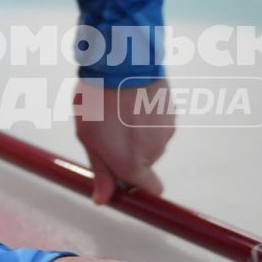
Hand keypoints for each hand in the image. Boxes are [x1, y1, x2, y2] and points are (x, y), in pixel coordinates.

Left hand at [75, 78, 173, 205]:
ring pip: (152, 140)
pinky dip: (148, 116)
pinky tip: (132, 99)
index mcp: (133, 164)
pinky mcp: (172, 111)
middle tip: (108, 128)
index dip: (140, 185)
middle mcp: (155, 152)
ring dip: (139, 131)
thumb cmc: (97, 101)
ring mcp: (166, 131)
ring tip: (119, 109)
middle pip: (146, 162)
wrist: (120, 62)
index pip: (153, 190)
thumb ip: (100, 171)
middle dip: (130, 151)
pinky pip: (159, 122)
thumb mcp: (89, 139)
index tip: (124, 175)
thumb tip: (103, 200)